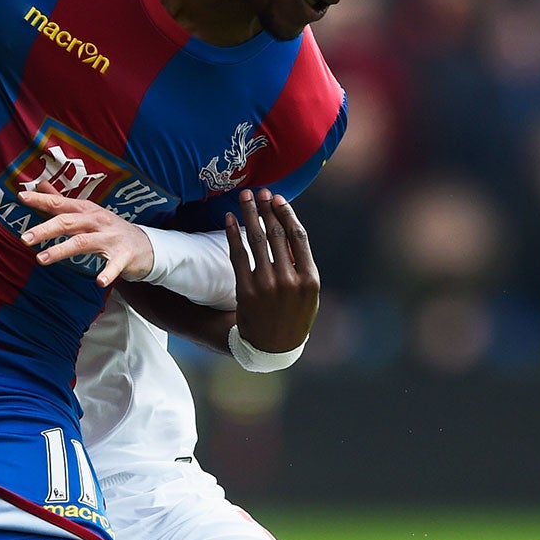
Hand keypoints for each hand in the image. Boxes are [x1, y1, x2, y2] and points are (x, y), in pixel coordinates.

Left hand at [17, 181, 154, 284]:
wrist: (146, 245)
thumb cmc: (110, 228)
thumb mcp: (87, 212)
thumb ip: (62, 200)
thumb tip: (40, 185)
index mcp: (86, 210)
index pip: (60, 203)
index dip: (41, 200)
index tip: (21, 197)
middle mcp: (97, 221)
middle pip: (68, 222)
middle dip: (45, 229)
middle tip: (24, 238)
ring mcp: (110, 237)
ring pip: (83, 242)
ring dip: (62, 250)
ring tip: (41, 259)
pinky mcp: (124, 255)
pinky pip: (114, 265)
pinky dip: (108, 273)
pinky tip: (99, 281)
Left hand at [228, 188, 318, 351]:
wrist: (273, 347)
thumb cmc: (294, 316)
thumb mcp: (308, 294)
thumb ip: (301, 264)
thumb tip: (287, 227)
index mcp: (310, 279)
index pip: (298, 236)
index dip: (287, 214)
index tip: (278, 199)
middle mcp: (289, 280)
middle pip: (277, 234)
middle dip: (267, 209)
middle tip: (260, 191)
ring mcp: (267, 286)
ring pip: (257, 240)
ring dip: (250, 214)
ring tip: (245, 197)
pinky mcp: (246, 291)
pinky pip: (238, 255)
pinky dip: (234, 234)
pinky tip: (230, 218)